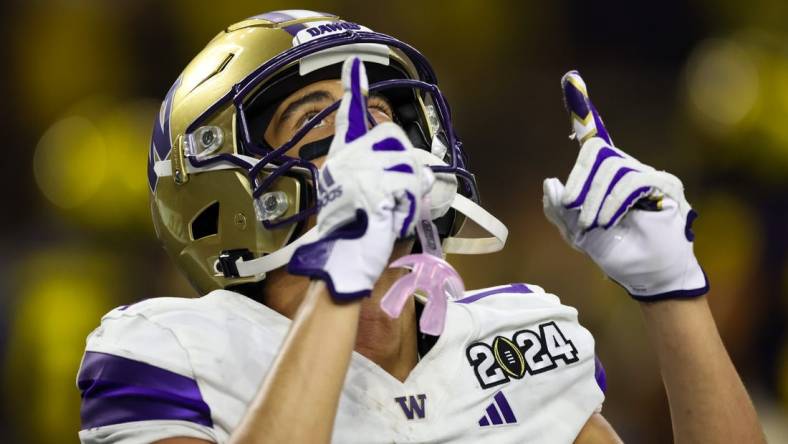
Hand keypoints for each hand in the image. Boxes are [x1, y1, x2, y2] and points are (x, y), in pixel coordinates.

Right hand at [288, 56, 432, 300]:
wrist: (344, 261)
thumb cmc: (355, 235)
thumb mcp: (365, 199)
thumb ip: (384, 177)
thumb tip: (418, 173)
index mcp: (342, 161)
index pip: (349, 118)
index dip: (353, 91)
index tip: (355, 66)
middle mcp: (346, 160)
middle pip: (393, 141)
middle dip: (404, 168)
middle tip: (395, 198)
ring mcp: (360, 173)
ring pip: (407, 165)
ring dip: (410, 192)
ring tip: (392, 213)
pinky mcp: (374, 188)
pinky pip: (409, 185)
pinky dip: (410, 204)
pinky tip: (394, 217)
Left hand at [542, 71, 707, 300]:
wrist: (648, 277)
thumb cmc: (616, 253)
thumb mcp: (578, 234)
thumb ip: (561, 211)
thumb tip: (551, 183)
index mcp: (604, 177)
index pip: (595, 137)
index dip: (583, 111)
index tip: (570, 79)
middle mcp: (627, 169)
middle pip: (597, 152)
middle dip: (580, 180)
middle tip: (574, 208)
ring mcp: (648, 175)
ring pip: (612, 166)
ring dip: (594, 198)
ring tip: (593, 224)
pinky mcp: (665, 185)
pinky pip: (631, 180)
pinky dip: (613, 201)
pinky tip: (608, 220)